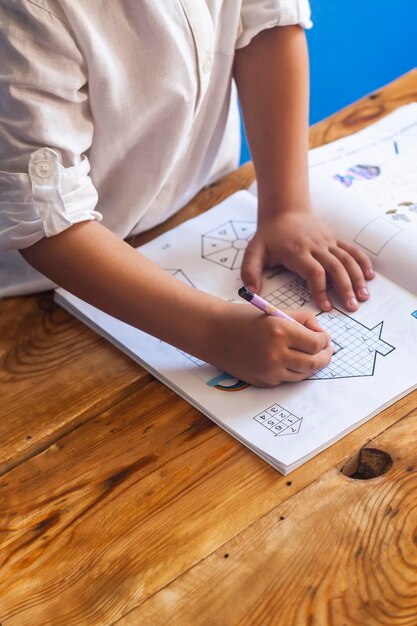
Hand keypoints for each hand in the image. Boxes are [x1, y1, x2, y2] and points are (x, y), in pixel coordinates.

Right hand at [207, 303, 332, 386]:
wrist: (214, 333)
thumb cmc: (244, 318)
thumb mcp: (275, 311)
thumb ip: (302, 320)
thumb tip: (320, 333)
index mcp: (281, 331)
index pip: (317, 343)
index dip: (324, 340)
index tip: (323, 337)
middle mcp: (276, 354)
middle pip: (315, 363)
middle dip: (324, 357)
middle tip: (326, 351)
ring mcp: (269, 371)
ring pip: (303, 374)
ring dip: (310, 365)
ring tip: (310, 355)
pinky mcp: (263, 381)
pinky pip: (287, 379)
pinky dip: (293, 371)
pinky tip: (290, 360)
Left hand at [241, 209, 374, 311]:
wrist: (284, 210)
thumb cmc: (269, 236)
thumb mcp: (253, 252)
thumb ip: (250, 272)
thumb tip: (252, 292)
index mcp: (297, 252)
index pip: (314, 272)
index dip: (321, 290)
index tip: (326, 307)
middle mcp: (316, 246)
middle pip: (335, 267)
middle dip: (345, 288)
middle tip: (351, 307)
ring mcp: (327, 242)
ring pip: (347, 259)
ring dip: (357, 278)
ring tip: (363, 297)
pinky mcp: (334, 239)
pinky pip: (352, 250)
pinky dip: (362, 262)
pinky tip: (370, 276)